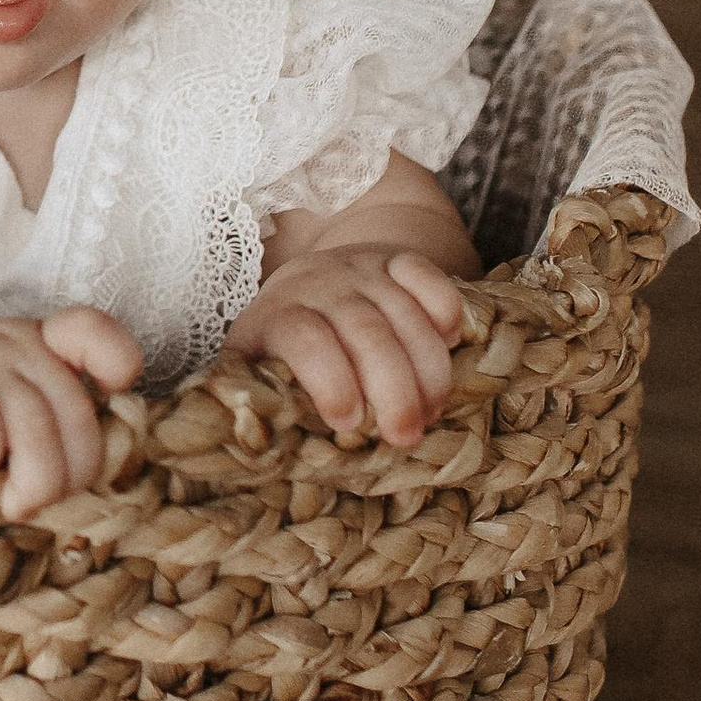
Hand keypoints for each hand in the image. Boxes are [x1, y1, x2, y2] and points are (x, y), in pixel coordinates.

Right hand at [0, 307, 142, 517]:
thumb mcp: (14, 405)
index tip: (107, 397)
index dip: (114, 365)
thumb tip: (98, 489)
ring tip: (11, 504)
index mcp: (46, 345)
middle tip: (38, 498)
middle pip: (79, 417)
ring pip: (38, 428)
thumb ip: (58, 426)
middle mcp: (19, 344)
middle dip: (70, 476)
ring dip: (33, 484)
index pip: (94, 334)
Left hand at [225, 243, 465, 444]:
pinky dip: (447, 314)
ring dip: (427, 370)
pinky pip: (431, 278)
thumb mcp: (254, 367)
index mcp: (277, 314)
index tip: (347, 423)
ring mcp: (362, 269)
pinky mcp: (399, 260)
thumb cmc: (282, 343)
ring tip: (430, 413)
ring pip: (405, 314)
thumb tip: (251, 440)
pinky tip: (449, 347)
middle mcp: (320, 284)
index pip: (302, 338)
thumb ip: (251, 398)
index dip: (329, 381)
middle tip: (404, 435)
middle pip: (365, 331)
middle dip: (393, 391)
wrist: (311, 279)